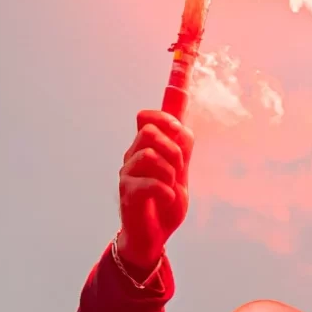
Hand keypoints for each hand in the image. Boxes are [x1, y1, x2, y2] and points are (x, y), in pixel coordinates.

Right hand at [116, 109, 191, 273]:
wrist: (153, 236)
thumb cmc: (165, 203)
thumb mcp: (180, 173)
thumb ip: (182, 149)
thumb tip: (184, 124)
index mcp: (146, 146)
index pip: (152, 115)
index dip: (168, 101)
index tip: (182, 75)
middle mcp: (132, 153)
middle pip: (152, 129)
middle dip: (175, 150)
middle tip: (178, 172)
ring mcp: (127, 172)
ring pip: (152, 153)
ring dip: (171, 172)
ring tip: (170, 188)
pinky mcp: (127, 192)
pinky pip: (152, 181)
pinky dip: (167, 191)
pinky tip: (167, 200)